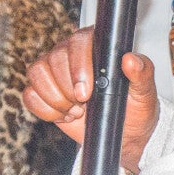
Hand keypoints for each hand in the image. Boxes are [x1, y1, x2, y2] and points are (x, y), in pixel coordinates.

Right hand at [23, 28, 158, 174]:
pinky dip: (45, 109)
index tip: (85, 93)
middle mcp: (71, 52)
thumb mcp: (144, 91)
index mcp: (96, 44)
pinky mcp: (43, 91)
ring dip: (55, 98)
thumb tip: (130, 60)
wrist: (123, 132)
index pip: (78, 42)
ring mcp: (54, 71)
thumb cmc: (135, 106)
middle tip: (82, 104)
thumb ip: (142, 73)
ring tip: (76, 111)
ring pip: (37, 73)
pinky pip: (30, 94)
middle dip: (66, 88)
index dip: (78, 67)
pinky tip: (64, 115)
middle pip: (53, 58)